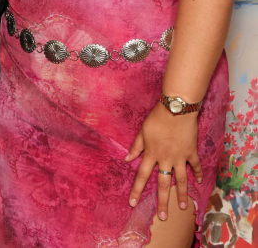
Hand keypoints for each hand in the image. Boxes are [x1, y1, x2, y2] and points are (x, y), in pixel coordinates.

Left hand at [125, 102, 202, 220]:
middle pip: (163, 184)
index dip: (137, 190)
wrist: (175, 110)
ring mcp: (180, 157)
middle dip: (162, 201)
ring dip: (181, 194)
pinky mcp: (191, 152)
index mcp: (152, 154)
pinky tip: (198, 181)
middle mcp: (165, 159)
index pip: (142, 175)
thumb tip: (127, 160)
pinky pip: (195, 165)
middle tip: (163, 217)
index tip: (132, 203)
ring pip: (181, 180)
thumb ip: (136, 147)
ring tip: (182, 207)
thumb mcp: (142, 131)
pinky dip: (197, 173)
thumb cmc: (156, 118)